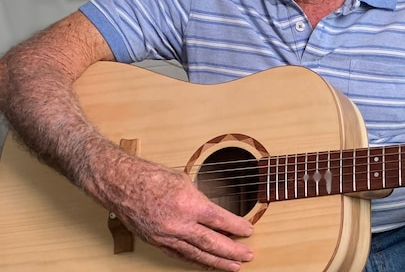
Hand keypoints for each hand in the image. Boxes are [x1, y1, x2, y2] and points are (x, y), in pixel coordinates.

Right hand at [101, 157, 253, 270]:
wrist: (120, 184)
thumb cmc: (149, 177)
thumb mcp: (184, 181)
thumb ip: (200, 199)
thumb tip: (213, 213)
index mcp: (188, 204)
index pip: (219, 220)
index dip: (237, 227)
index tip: (248, 231)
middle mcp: (177, 224)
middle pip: (211, 242)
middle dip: (232, 251)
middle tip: (248, 255)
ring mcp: (165, 235)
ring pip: (196, 254)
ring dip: (216, 262)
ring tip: (233, 266)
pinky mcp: (156, 242)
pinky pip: (179, 255)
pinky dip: (195, 261)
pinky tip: (206, 265)